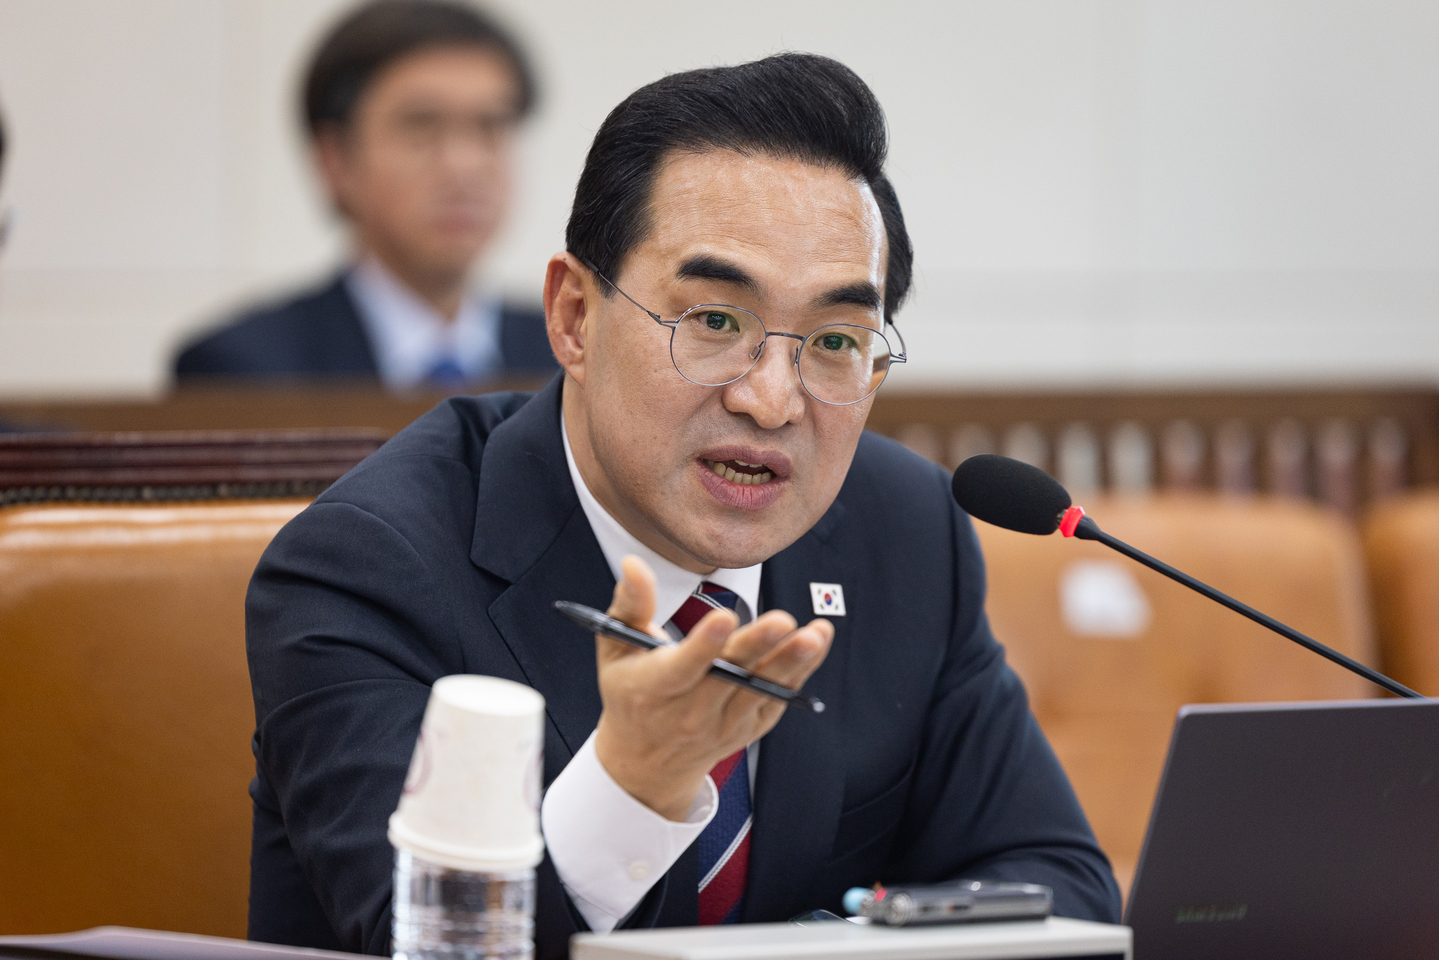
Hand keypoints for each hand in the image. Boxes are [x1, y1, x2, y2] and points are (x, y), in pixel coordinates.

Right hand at [592, 555, 833, 820]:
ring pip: (761, 690)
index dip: (704, 644)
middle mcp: (692, 711)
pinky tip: (817, 640)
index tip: (724, 617)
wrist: (647, 759)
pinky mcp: (750, 727)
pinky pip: (779, 697)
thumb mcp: (617, 647)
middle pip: (730, 677)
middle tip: (781, 620)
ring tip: (812, 635)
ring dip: (790, 662)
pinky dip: (801, 670)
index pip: (682, 668)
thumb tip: (634, 562)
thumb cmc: (630, 691)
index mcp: (655, 688)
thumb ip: (630, 603)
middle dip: (756, 647)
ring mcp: (725, 723)